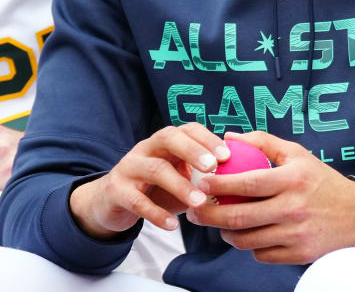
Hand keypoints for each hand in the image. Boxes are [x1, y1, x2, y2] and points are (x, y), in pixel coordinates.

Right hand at [69, 123, 227, 237]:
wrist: (111, 202)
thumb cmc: (158, 188)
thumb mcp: (180, 176)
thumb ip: (204, 174)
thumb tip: (243, 179)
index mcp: (166, 141)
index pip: (188, 129)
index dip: (207, 139)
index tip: (227, 155)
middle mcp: (146, 148)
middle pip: (168, 138)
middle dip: (193, 151)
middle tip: (213, 168)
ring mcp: (129, 167)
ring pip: (155, 169)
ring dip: (180, 186)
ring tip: (200, 202)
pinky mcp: (116, 190)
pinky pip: (136, 201)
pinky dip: (156, 213)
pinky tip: (173, 225)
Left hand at [189, 131, 354, 264]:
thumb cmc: (322, 182)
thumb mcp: (299, 155)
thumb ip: (263, 143)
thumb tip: (228, 137)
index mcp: (293, 179)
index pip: (247, 183)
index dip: (218, 185)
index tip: (201, 183)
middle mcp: (293, 207)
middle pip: (238, 217)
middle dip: (208, 215)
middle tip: (194, 211)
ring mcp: (295, 233)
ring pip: (245, 239)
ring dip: (225, 233)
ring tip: (221, 224)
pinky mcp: (297, 254)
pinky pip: (260, 254)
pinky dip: (250, 246)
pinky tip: (251, 235)